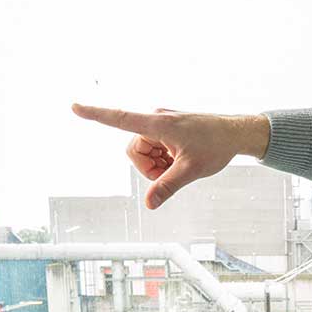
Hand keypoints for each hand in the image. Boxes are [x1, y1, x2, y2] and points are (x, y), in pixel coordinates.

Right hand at [70, 105, 270, 209]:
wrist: (236, 134)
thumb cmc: (216, 147)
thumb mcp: (191, 171)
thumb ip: (168, 187)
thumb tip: (149, 205)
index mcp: (158, 123)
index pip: (120, 119)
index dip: (96, 114)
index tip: (75, 107)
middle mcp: (156, 119)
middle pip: (134, 150)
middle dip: (148, 167)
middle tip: (170, 173)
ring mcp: (161, 123)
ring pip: (144, 152)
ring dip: (157, 165)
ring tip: (180, 165)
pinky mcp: (166, 128)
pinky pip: (154, 148)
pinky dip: (163, 160)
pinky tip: (181, 160)